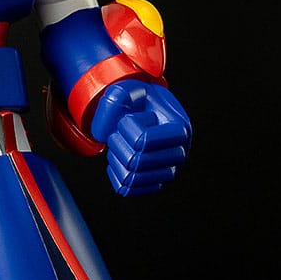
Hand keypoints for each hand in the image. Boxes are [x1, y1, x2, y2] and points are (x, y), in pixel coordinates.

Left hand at [91, 80, 191, 196]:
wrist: (144, 113)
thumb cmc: (138, 101)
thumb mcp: (127, 90)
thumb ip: (112, 101)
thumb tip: (101, 135)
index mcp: (179, 128)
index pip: (143, 141)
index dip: (126, 129)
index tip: (127, 119)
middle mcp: (180, 153)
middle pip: (136, 162)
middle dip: (117, 144)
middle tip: (119, 132)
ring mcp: (169, 171)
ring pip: (130, 178)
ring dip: (115, 159)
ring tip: (120, 144)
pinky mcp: (156, 183)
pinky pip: (127, 190)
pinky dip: (115, 174)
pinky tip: (117, 159)